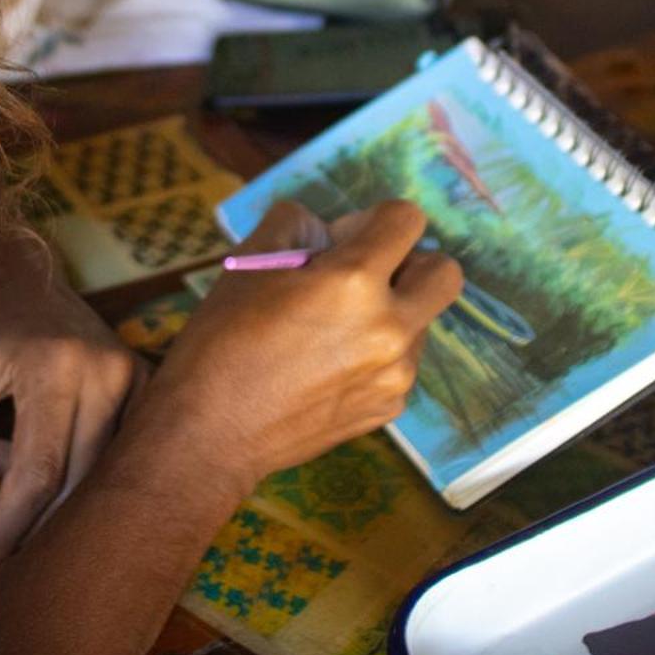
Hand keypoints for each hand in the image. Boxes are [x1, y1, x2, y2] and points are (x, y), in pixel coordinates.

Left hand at [0, 243, 142, 587]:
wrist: (11, 273)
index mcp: (55, 366)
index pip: (38, 474)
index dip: (2, 533)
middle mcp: (107, 371)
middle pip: (78, 488)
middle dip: (24, 535)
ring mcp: (133, 377)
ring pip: (101, 481)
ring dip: (45, 514)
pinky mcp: (143, 385)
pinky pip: (116, 461)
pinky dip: (71, 487)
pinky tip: (18, 473)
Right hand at [134, 201, 462, 493]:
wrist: (210, 435)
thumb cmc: (221, 341)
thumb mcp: (248, 262)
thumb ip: (296, 224)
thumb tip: (328, 231)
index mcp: (354, 282)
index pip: (407, 219)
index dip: (373, 220)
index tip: (339, 241)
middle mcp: (390, 328)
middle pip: (444, 272)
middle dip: (409, 262)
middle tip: (360, 277)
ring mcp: (396, 375)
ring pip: (423, 319)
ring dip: (392, 309)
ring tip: (333, 329)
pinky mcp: (390, 408)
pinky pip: (403, 361)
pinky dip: (377, 352)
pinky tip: (328, 366)